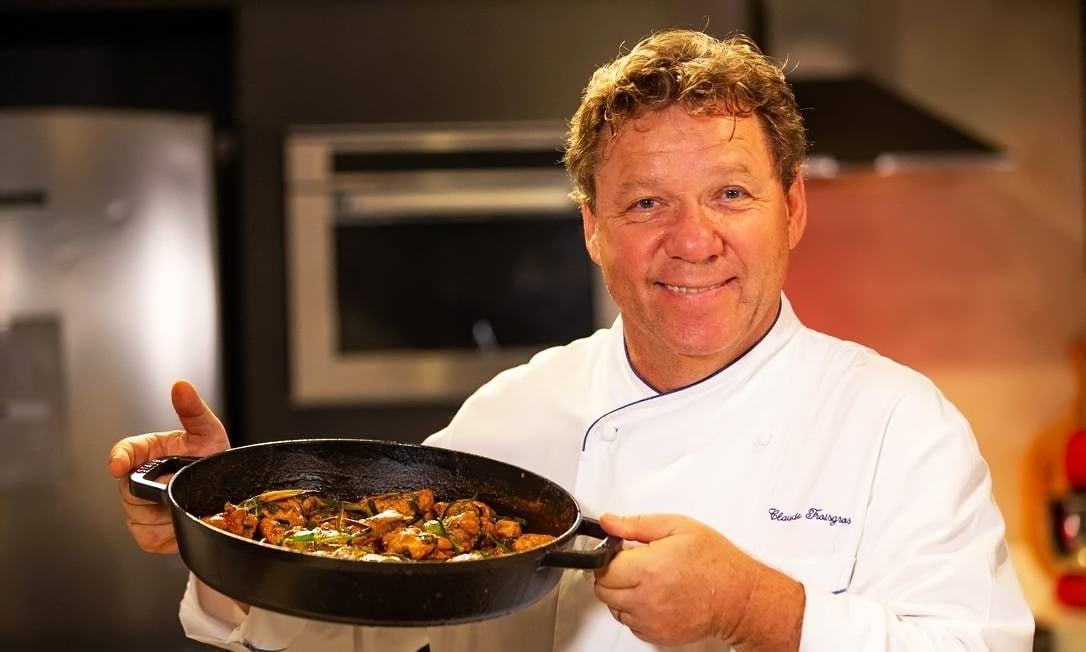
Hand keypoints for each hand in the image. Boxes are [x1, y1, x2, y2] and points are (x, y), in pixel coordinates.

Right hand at [107, 379, 229, 552]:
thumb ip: (193, 411)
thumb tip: (181, 387)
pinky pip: (151, 536)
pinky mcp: (146, 534)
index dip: (119, 458)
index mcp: (147, 452)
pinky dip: (171, 530)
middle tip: (183, 484)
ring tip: (187, 500)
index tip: (118, 465)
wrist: (225, 496)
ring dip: (168, 511)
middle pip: (131, 489)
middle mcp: (138, 481)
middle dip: (159, 489)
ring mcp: (138, 509)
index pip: (124, 452)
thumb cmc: (212, 461)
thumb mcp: (208, 434)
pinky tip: (182, 518)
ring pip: (141, 515)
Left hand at [593, 513, 803, 649]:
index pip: (603, 568)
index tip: (620, 552)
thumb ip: (636, 525)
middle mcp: (646, 598)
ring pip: (615, 608)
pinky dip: (635, 611)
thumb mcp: (678, 527)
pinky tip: (653, 597)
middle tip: (632, 565)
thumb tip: (608, 523)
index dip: (608, 556)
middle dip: (612, 575)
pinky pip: (631, 623)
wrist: (738, 597)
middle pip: (603, 590)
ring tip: (647, 580)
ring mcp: (651, 621)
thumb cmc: (715, 561)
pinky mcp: (657, 636)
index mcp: (648, 568)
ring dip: (622, 594)